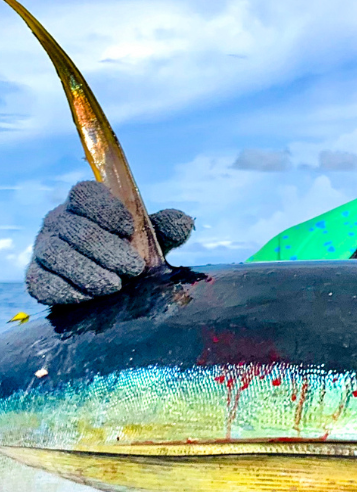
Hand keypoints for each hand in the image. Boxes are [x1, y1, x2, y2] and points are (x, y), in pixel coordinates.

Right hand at [26, 181, 193, 305]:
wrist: (108, 284)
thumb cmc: (129, 252)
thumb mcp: (150, 240)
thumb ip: (165, 229)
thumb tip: (185, 222)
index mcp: (85, 205)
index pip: (85, 194)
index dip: (106, 209)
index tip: (128, 228)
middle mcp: (59, 222)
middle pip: (74, 228)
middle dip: (106, 249)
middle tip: (133, 268)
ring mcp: (44, 249)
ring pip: (56, 254)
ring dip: (87, 271)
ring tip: (115, 286)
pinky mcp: (36, 277)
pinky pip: (41, 282)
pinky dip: (66, 290)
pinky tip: (89, 297)